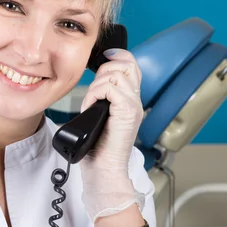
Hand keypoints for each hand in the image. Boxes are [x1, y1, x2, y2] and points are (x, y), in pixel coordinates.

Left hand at [79, 48, 145, 220]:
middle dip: (104, 70)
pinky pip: (109, 88)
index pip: (131, 65)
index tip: (103, 57)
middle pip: (126, 64)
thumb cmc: (97, 148)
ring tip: (91, 103)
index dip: (117, 56)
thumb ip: (101, 97)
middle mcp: (135, 101)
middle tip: (93, 91)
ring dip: (96, 86)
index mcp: (129, 100)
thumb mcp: (98, 115)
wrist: (103, 170)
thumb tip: (93, 80)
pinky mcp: (128, 112)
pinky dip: (94, 95)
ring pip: (115, 74)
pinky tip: (91, 108)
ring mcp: (134, 106)